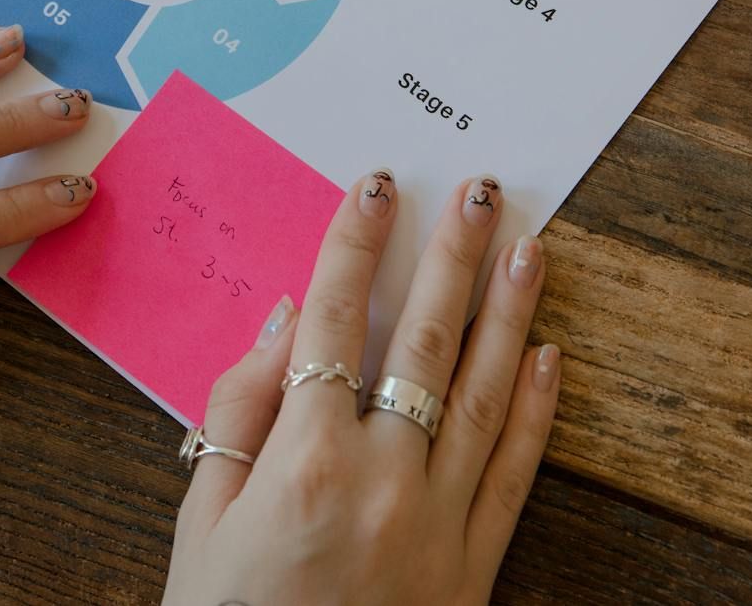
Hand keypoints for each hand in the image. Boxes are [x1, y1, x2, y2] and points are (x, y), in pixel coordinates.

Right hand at [163, 172, 558, 604]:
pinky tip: (551, 356)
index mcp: (303, 461)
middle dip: (452, 255)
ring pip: (481, 393)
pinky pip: (514, 473)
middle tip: (481, 190)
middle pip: (423, 340)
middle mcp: (381, 479)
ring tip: (530, 246)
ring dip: (509, 312)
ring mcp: (438, 522)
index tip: (375, 185)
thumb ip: (238, 414)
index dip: (354, 244)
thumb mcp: (200, 522)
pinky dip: (535, 411)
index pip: (334, 321)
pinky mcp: (474, 567)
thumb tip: (281, 323)